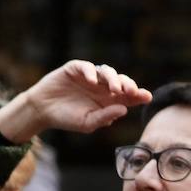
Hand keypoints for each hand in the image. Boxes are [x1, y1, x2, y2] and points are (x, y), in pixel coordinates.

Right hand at [0, 60, 151, 142]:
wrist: (43, 111)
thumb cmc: (67, 119)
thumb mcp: (88, 123)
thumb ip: (105, 116)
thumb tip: (124, 110)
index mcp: (109, 100)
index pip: (128, 96)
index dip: (138, 95)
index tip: (147, 97)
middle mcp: (102, 86)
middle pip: (121, 81)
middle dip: (128, 85)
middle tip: (131, 92)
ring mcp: (90, 76)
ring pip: (107, 71)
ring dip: (113, 78)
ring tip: (114, 89)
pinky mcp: (75, 69)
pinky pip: (86, 67)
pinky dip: (91, 72)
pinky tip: (93, 81)